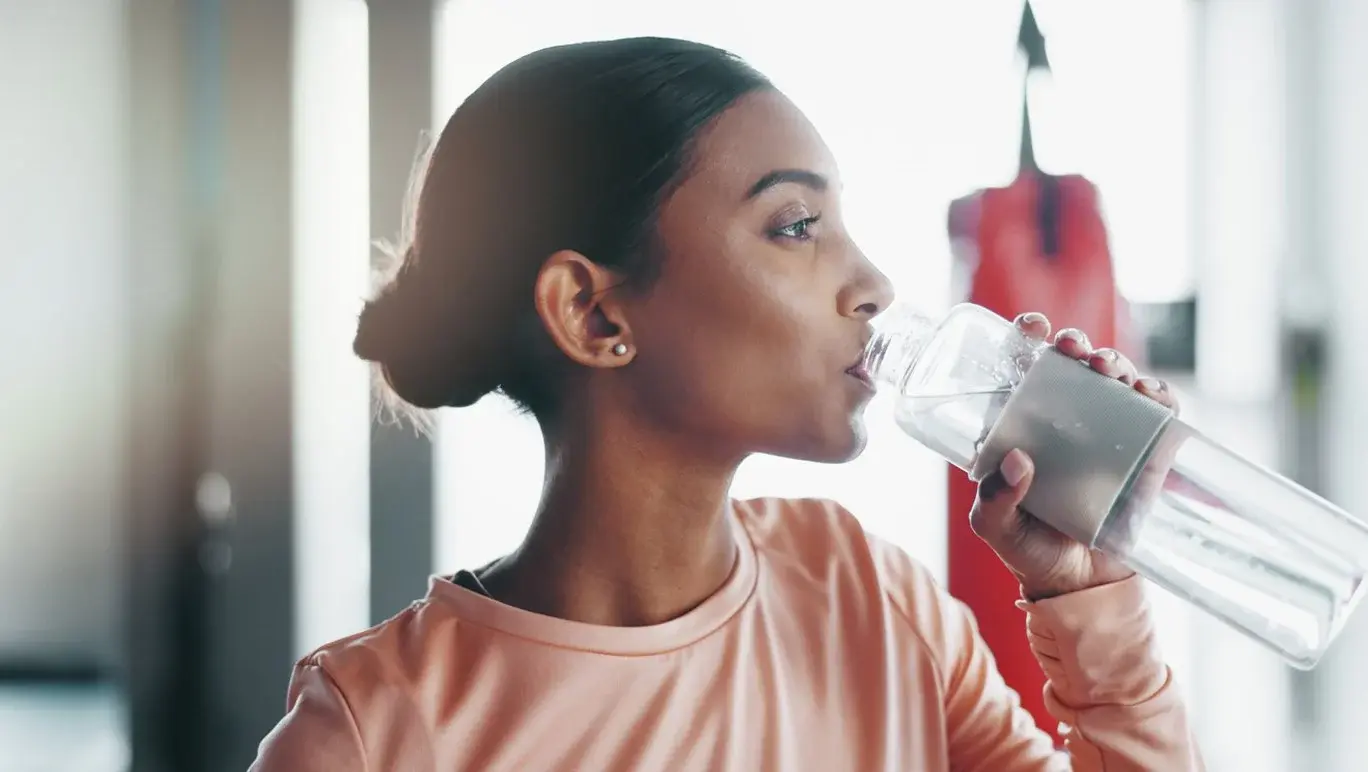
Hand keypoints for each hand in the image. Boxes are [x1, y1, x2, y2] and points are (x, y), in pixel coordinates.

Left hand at [968, 312, 1180, 600]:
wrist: (1080, 587)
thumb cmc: (1028, 551)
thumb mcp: (996, 527)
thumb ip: (996, 499)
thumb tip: (1018, 460)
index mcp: (1022, 427)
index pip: (1023, 370)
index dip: (1027, 339)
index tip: (1031, 327)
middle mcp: (1064, 422)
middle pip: (1072, 366)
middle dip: (1076, 345)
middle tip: (1074, 349)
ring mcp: (1106, 434)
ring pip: (1114, 381)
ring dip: (1115, 363)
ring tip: (1107, 370)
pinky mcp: (1143, 453)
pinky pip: (1156, 414)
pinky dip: (1158, 396)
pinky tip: (1150, 394)